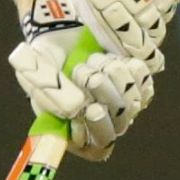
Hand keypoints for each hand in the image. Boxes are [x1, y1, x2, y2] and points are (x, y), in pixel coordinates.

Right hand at [9, 0, 155, 161]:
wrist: (63, 31)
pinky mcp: (137, 84)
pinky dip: (130, 69)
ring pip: (133, 103)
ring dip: (114, 77)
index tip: (93, 108)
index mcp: (76, 131)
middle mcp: (103, 122)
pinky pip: (144, 84)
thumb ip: (50, 95)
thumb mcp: (35, 76)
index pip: (98, 148)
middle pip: (118, 125)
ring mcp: (123, 104)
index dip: (98, 130)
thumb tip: (77, 108)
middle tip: (83, 71)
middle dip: (103, 95)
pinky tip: (114, 58)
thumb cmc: (45, 59)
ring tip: (94, 59)